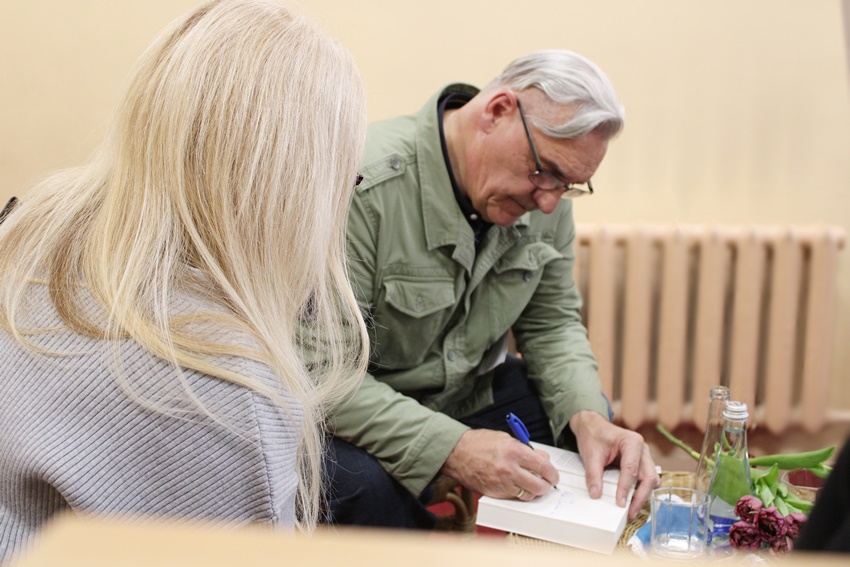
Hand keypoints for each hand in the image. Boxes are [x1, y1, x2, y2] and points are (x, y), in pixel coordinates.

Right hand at [439, 429, 558, 500]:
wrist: (456, 453)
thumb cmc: (479, 443)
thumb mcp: (506, 438)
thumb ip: (526, 449)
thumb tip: (542, 459)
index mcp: (514, 451)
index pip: (544, 467)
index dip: (552, 473)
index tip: (553, 475)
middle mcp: (509, 468)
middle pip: (539, 485)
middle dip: (546, 485)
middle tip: (547, 483)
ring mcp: (501, 483)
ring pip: (528, 495)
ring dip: (533, 491)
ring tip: (531, 484)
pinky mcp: (494, 492)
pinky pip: (514, 497)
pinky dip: (518, 493)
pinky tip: (517, 485)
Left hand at [569, 410, 659, 518]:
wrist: (592, 426)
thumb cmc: (593, 436)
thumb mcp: (590, 455)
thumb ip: (593, 474)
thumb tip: (596, 494)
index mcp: (632, 442)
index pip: (631, 469)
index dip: (626, 488)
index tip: (620, 502)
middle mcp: (642, 449)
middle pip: (648, 476)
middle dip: (641, 496)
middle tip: (630, 512)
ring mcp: (644, 456)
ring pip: (651, 479)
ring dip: (643, 495)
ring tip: (631, 510)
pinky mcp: (641, 463)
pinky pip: (646, 479)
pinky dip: (641, 490)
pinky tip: (632, 500)